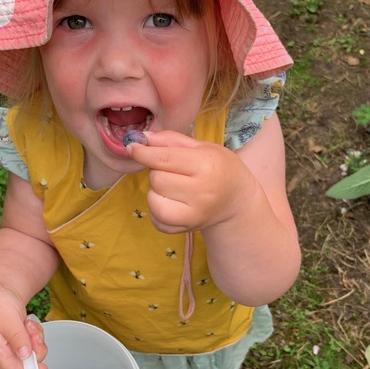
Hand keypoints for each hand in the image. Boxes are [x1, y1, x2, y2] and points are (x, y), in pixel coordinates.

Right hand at [0, 278, 47, 368]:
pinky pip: (30, 341)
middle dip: (35, 347)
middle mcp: (1, 351)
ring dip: (34, 337)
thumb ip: (17, 338)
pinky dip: (33, 332)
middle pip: (25, 361)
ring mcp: (8, 344)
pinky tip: (26, 322)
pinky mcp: (15, 337)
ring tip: (27, 323)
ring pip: (30, 351)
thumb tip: (25, 356)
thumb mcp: (7, 319)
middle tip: (32, 330)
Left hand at [126, 130, 251, 233]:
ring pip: (153, 201)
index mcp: (206, 165)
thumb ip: (170, 140)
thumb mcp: (202, 147)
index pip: (164, 158)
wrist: (237, 200)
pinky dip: (157, 210)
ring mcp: (194, 215)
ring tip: (172, 187)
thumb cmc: (218, 167)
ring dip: (156, 192)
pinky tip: (171, 202)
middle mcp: (202, 192)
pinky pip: (156, 220)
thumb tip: (141, 139)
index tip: (132, 147)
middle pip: (157, 179)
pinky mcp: (187, 229)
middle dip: (157, 171)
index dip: (143, 152)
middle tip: (173, 171)